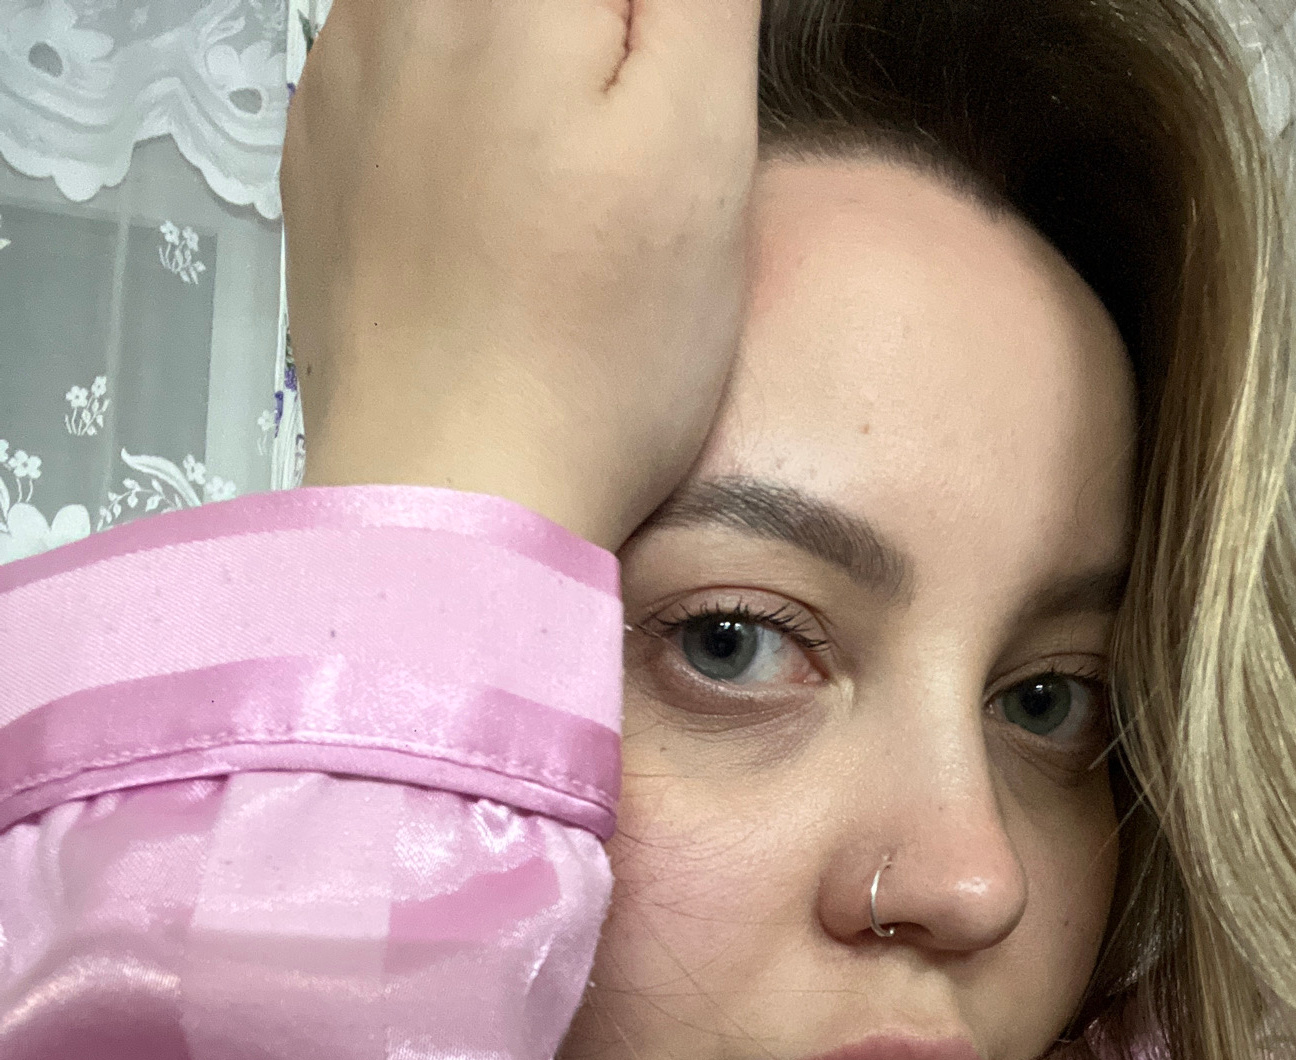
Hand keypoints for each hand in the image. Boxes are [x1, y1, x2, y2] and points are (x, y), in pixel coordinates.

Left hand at [282, 0, 760, 548]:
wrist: (451, 499)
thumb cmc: (594, 351)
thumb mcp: (702, 139)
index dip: (664, 27)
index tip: (680, 76)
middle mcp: (403, 0)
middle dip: (600, 37)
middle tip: (635, 120)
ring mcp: (343, 72)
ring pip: (457, 8)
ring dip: (530, 48)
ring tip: (572, 167)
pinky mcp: (318, 152)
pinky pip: (393, 55)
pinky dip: (457, 86)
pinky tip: (501, 188)